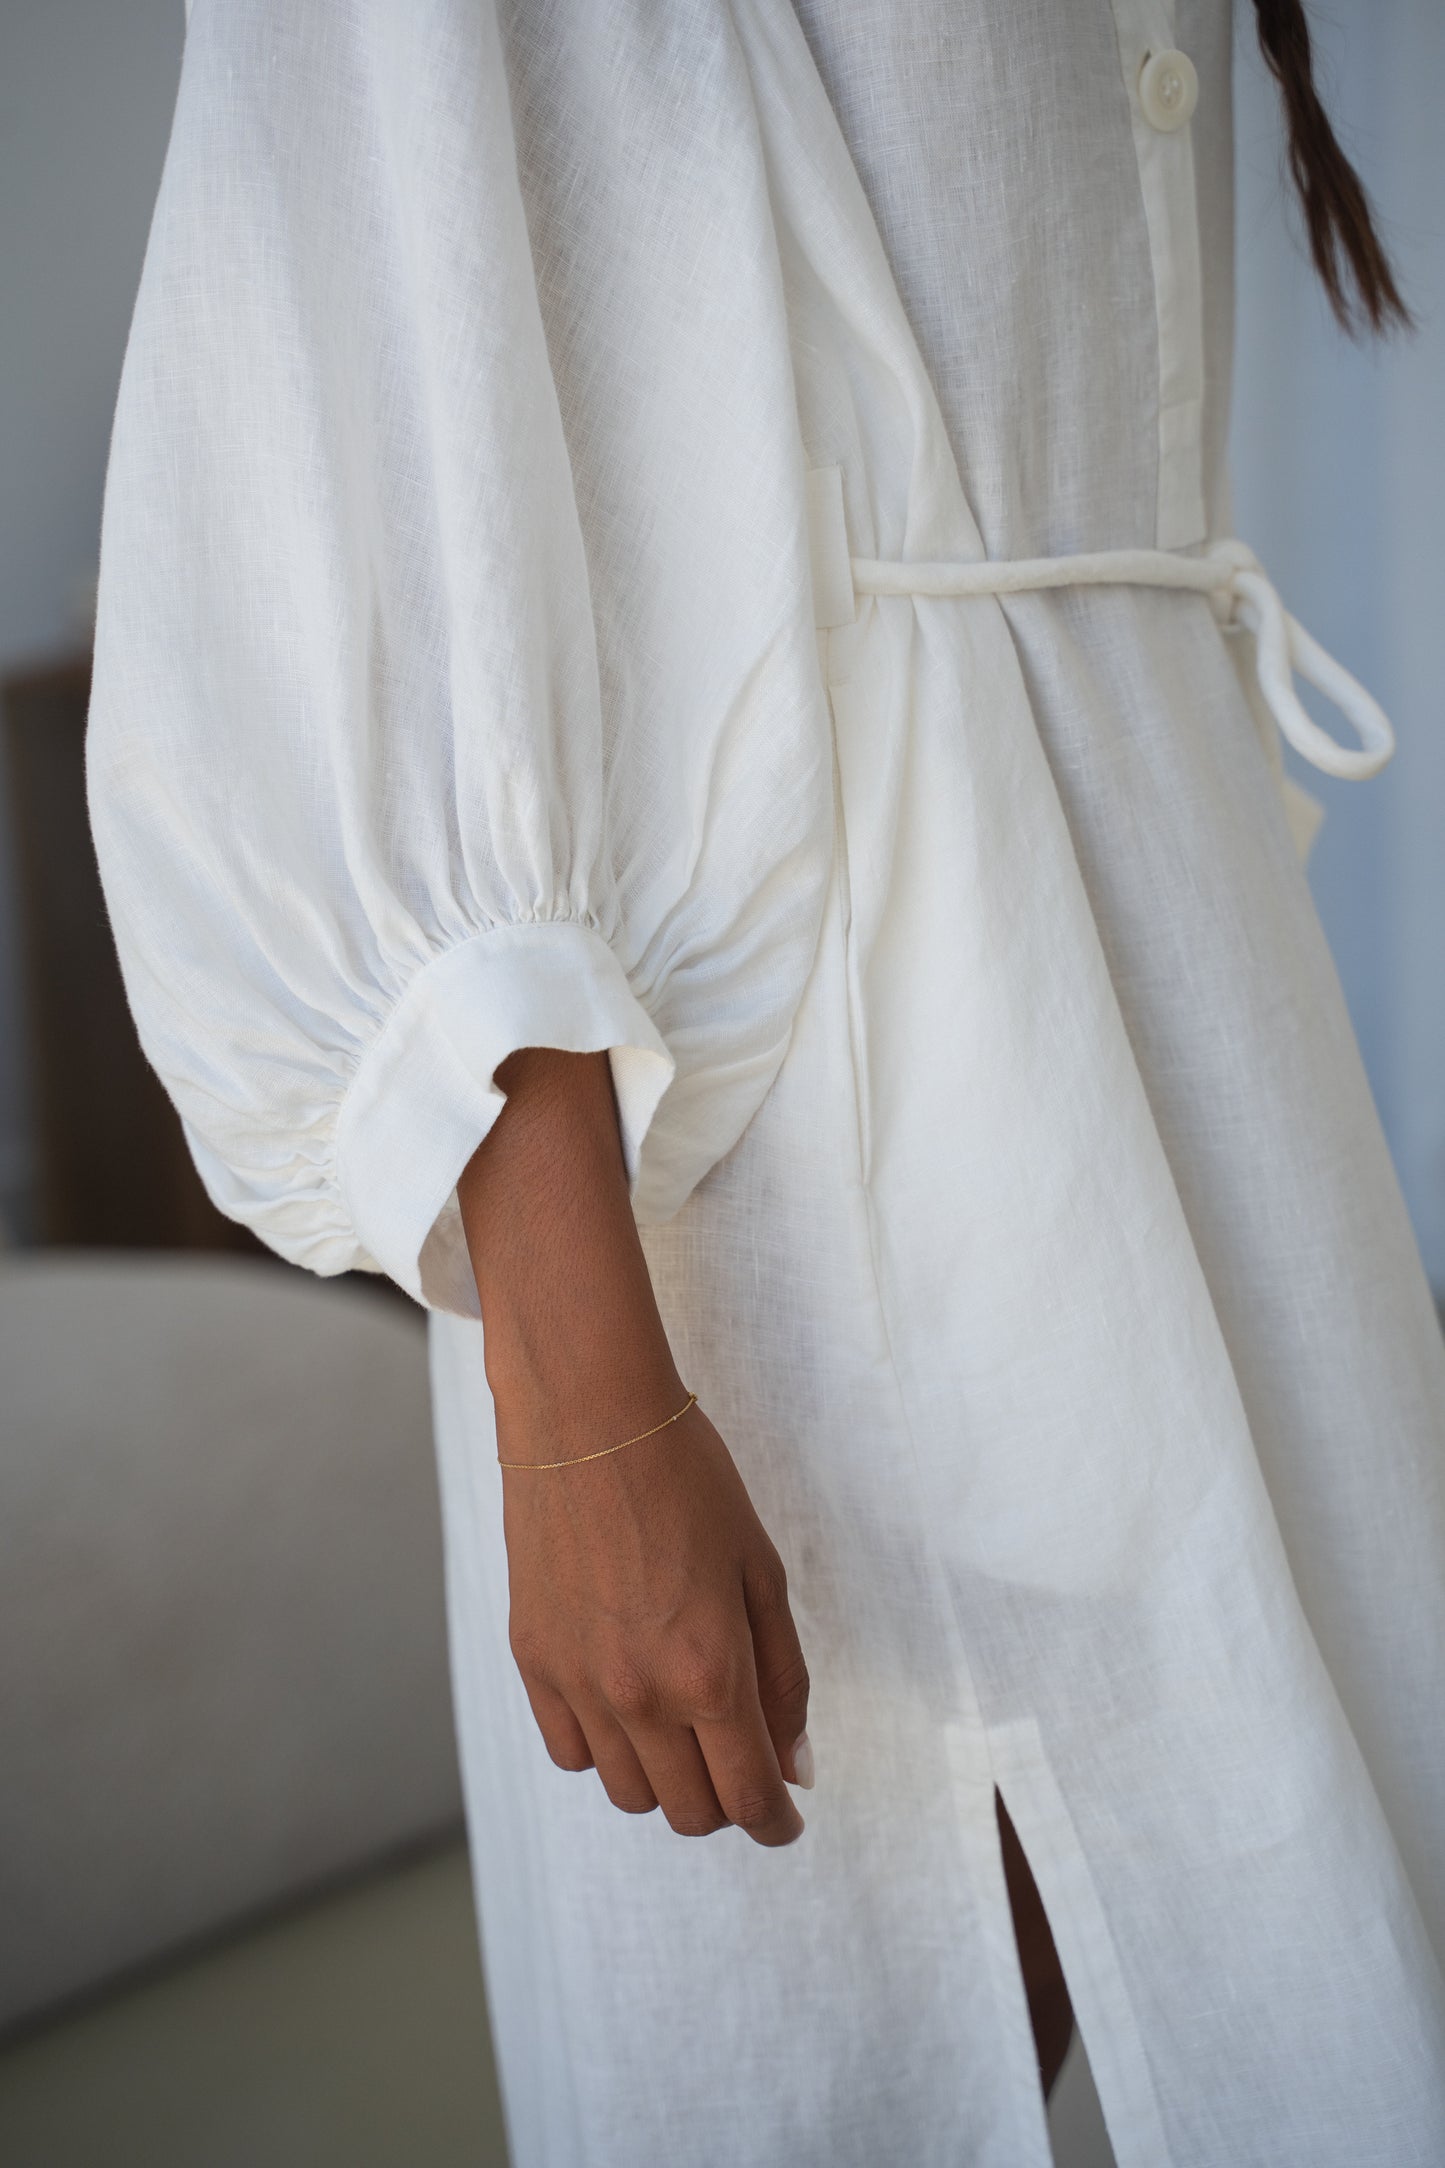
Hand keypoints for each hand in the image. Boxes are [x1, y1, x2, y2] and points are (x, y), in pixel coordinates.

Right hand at [457, 1046, 810, 1845]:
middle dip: (726, 1801)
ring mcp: (577, 1684)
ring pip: (627, 1792)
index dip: (776, 1821)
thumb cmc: (689, 1481)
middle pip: (687, 1811)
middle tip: (742, 1762)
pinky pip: (570, 1752)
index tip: (786, 1818)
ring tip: (685, 1726)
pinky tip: (627, 1705)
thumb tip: (794, 1765)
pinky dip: (606, 1749)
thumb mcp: (761, 1572)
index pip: (748, 1796)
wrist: (590, 1420)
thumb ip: (782, 1677)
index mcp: (709, 1672)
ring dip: (667, 1779)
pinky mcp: (532, 1662)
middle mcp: (639, 1695)